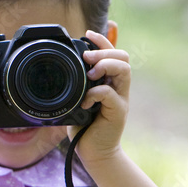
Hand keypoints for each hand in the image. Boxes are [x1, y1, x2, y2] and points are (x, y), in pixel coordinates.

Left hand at [67, 30, 130, 166]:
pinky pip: (110, 94)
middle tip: (87, 57)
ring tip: (90, 74)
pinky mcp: (118, 112)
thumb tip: (63, 68)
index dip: (102, 40)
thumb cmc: (84, 127)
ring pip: (124, 70)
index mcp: (109, 82)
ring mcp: (121, 99)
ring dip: (105, 66)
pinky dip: (95, 93)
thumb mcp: (77, 100)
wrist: (94, 153)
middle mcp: (118, 88)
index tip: (87, 33)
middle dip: (104, 51)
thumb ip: (77, 85)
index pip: (114, 53)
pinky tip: (85, 102)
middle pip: (123, 57)